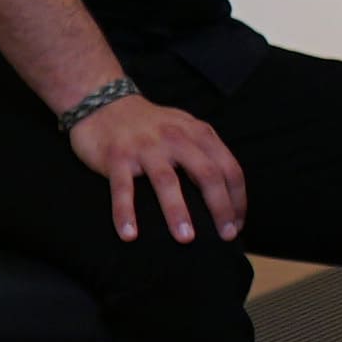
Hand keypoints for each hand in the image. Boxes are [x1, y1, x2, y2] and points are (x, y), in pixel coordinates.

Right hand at [70, 95, 244, 242]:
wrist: (103, 102)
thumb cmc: (151, 126)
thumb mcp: (186, 129)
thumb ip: (205, 154)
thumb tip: (226, 196)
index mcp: (199, 134)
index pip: (229, 169)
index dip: (237, 199)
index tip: (237, 225)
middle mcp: (176, 138)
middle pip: (207, 175)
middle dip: (220, 208)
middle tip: (225, 237)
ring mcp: (146, 147)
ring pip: (167, 181)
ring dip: (177, 212)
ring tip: (186, 239)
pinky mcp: (117, 156)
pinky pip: (123, 188)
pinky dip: (125, 212)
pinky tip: (129, 235)